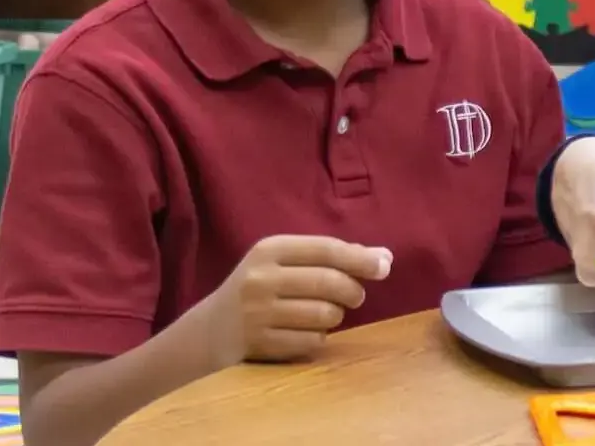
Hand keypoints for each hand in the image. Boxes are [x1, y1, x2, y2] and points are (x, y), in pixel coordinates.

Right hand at [198, 236, 390, 366]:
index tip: (385, 266)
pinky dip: (319, 337)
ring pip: (325, 314)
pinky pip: (312, 341)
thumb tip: (385, 257)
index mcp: (269, 250)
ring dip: (336, 316)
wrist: (209, 331)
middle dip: (353, 291)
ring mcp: (257, 314)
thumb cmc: (260, 289)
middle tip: (355, 296)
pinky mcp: (259, 344)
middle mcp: (260, 279)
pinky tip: (306, 331)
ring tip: (325, 313)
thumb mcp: (284, 262)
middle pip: (330, 282)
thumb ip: (332, 256)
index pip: (326, 249)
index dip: (361, 258)